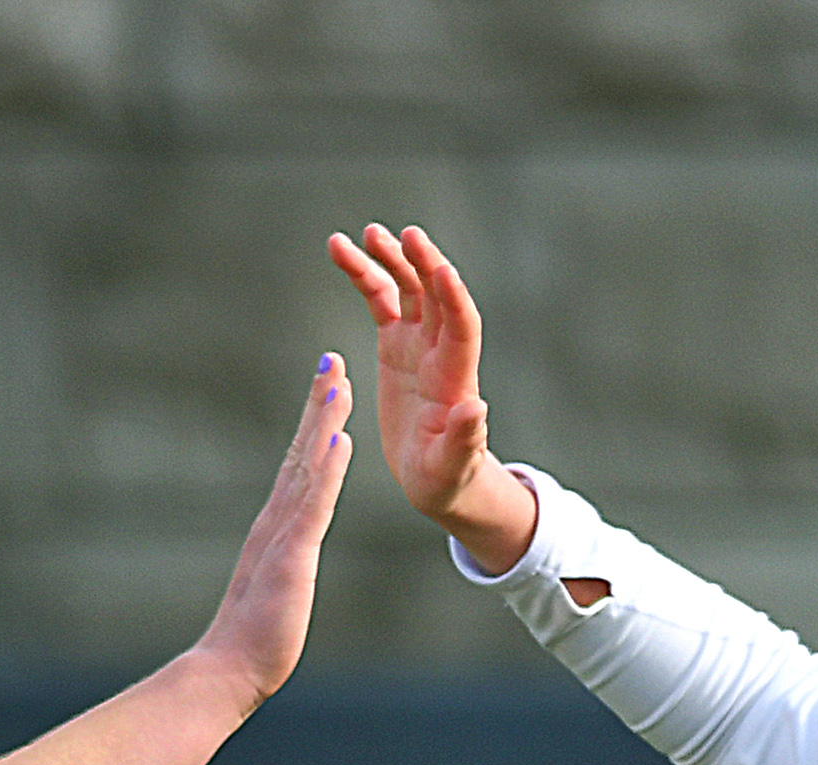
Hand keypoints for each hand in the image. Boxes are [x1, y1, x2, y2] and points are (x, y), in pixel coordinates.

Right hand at [189, 354, 354, 706]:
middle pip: (301, 451)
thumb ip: (282, 566)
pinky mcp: (290, 556)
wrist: (228, 670)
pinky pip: (313, 505)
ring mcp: (281, 535)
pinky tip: (340, 439)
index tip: (327, 388)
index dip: (314, 425)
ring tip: (340, 381)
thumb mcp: (275, 591)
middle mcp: (276, 521)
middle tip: (333, 360)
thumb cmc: (252, 641)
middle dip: (319, 404)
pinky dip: (326, 469)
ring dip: (324, 421)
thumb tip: (286, 559)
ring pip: (306, 467)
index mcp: (275, 529)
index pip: (298, 467)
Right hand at [325, 223, 537, 571]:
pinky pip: (380, 300)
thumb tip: (475, 410)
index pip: (462, 328)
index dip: (454, 298)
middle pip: (435, 295)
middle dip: (421, 265)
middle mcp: (441, 351)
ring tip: (361, 235)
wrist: (435, 475)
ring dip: (387, 259)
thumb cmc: (446, 476)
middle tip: (404, 236)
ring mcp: (419, 343)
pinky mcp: (396, 344)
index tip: (442, 270)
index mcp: (456, 378)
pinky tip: (341, 252)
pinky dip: (363, 276)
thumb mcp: (452, 464)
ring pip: (406, 289)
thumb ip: (464, 438)